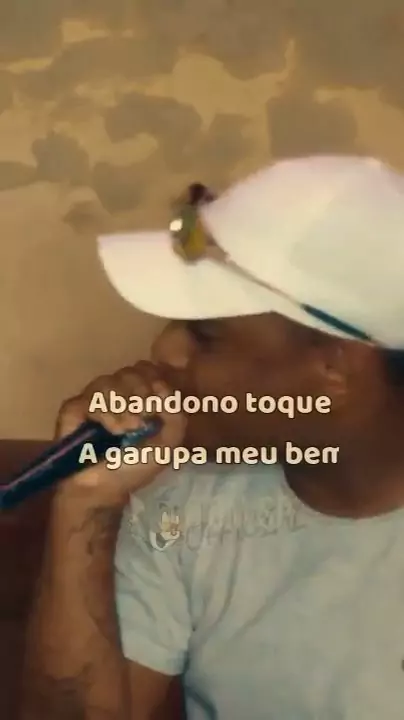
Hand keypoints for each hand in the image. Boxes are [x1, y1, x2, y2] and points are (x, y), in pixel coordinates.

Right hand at [54, 361, 186, 505]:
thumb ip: (176, 415)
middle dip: (141, 393)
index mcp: (139, 396)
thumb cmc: (134, 467)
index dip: (155, 380)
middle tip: (141, 421)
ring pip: (110, 381)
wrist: (103, 490)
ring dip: (123, 406)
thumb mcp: (168, 444)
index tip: (157, 405)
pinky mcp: (73, 408)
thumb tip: (164, 388)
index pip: (148, 369)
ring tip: (126, 430)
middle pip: (131, 371)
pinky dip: (105, 412)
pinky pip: (89, 397)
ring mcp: (93, 399)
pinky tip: (111, 430)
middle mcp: (116, 393)